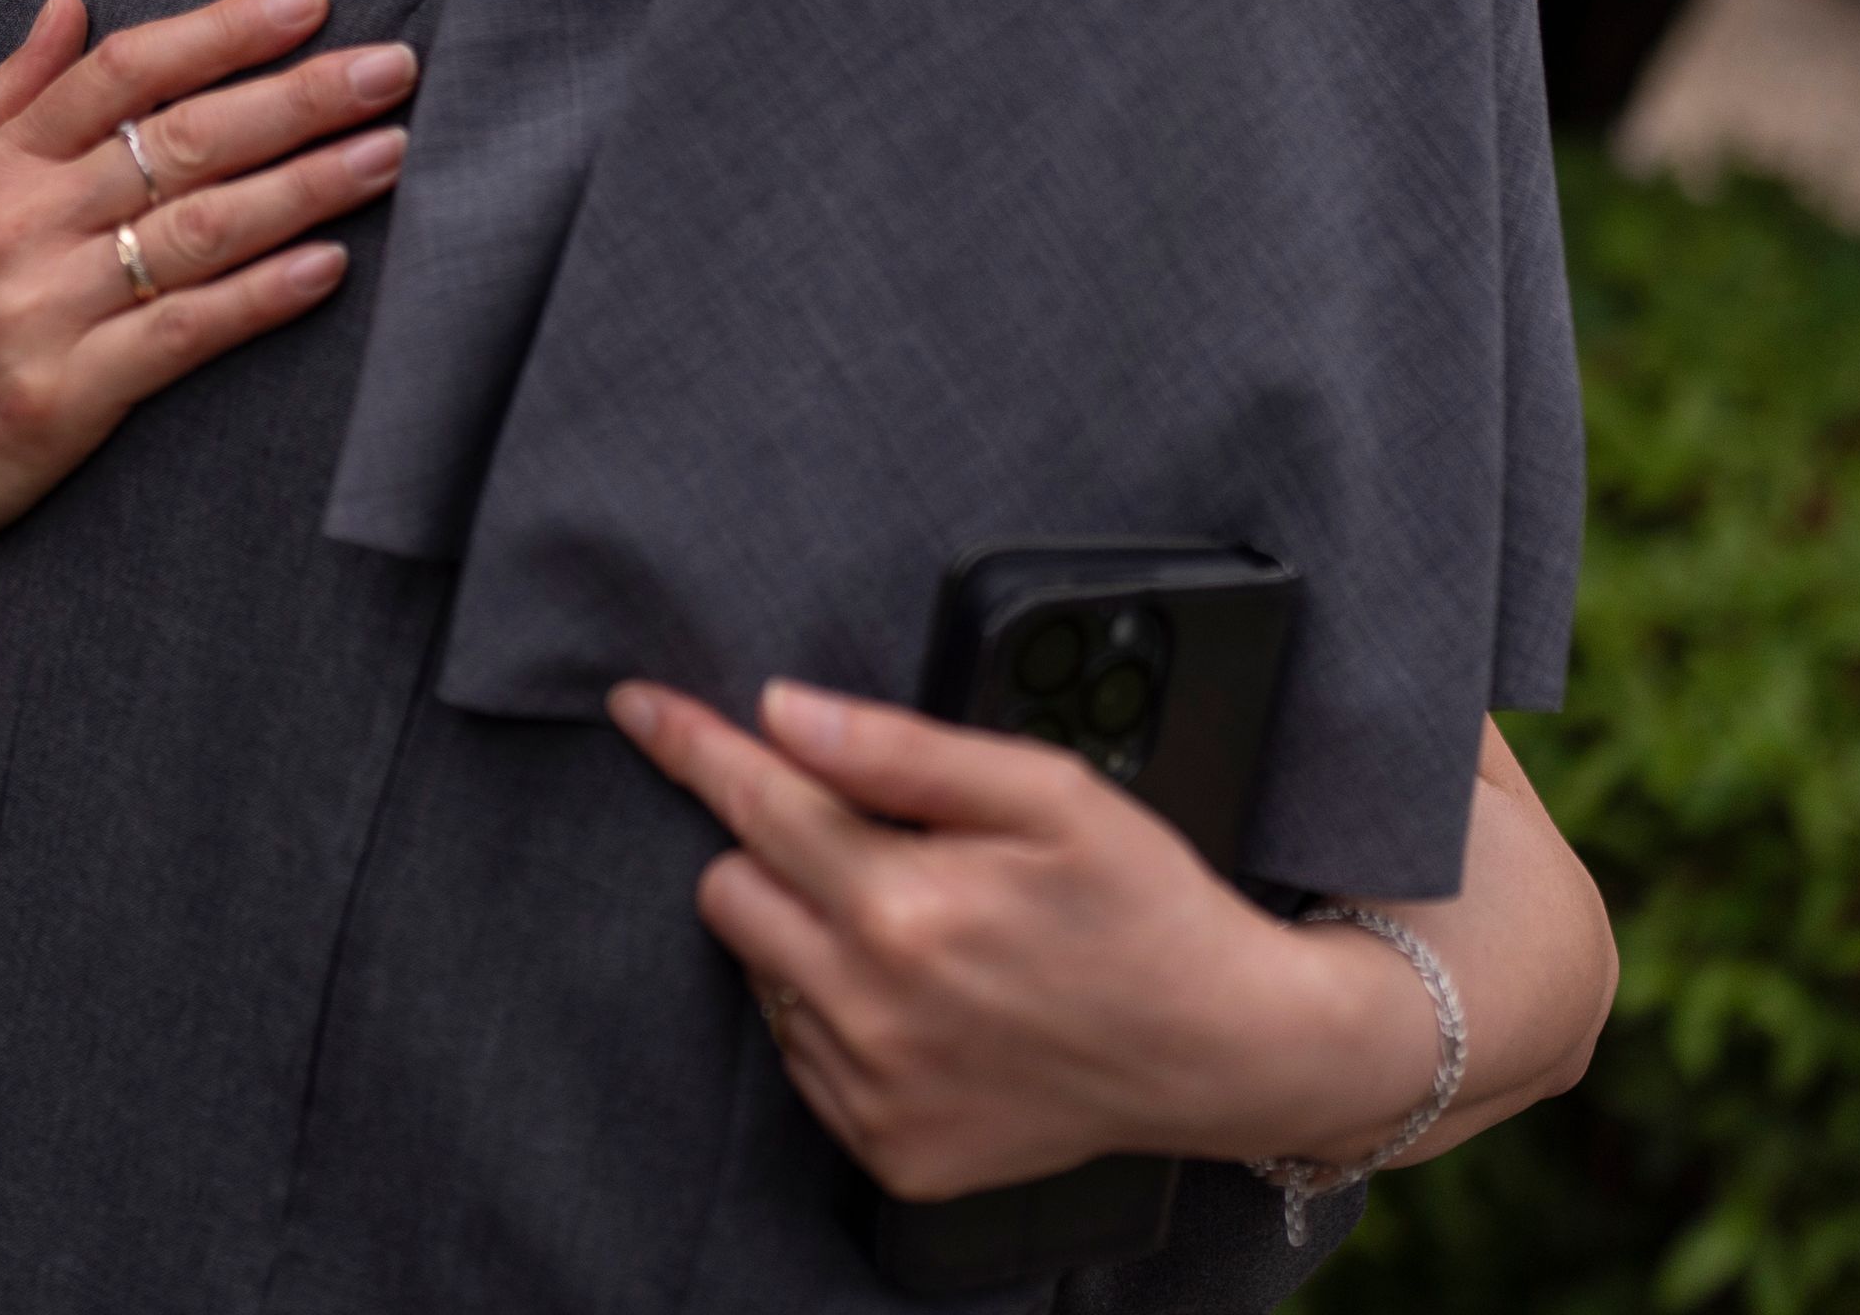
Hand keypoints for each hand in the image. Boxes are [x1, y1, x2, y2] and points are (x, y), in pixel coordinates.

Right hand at [0, 0, 414, 561]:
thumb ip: (5, 96)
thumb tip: (72, 1)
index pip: (122, 71)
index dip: (221, 30)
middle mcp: (19, 226)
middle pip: (182, 139)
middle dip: (299, 95)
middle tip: (393, 65)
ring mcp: (45, 312)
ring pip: (201, 229)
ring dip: (307, 185)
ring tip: (393, 149)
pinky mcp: (71, 396)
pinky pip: (186, 333)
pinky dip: (263, 296)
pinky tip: (333, 265)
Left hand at [609, 679, 1440, 1200]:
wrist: (1222, 1051)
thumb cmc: (1143, 905)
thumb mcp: (1046, 792)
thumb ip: (904, 752)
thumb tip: (788, 713)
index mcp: (905, 906)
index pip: (755, 803)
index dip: (692, 744)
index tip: (637, 708)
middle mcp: (872, 1010)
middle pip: (728, 891)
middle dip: (775, 851)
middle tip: (869, 847)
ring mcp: (876, 1093)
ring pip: (760, 977)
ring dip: (807, 939)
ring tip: (918, 930)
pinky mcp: (890, 1151)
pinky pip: (801, 1058)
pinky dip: (838, 1017)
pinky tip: (923, 1001)